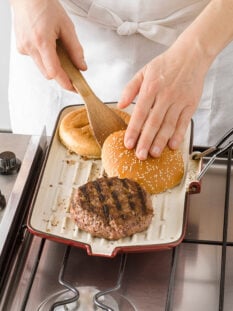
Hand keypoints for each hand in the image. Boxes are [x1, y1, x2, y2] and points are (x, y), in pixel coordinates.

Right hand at [10, 0, 86, 89]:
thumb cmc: (45, 5)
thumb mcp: (67, 27)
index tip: (74, 88)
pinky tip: (48, 45)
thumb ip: (75, 49)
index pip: (54, 72)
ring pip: (42, 68)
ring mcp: (24, 48)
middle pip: (48, 74)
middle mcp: (30, 47)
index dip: (65, 82)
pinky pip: (36, 60)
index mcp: (42, 42)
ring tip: (59, 50)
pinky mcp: (21, 48)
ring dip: (53, 65)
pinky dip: (45, 58)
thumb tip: (82, 66)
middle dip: (61, 75)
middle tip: (73, 71)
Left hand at [118, 37, 208, 159]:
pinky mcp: (191, 104)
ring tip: (154, 154)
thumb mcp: (143, 72)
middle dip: (146, 141)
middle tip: (140, 155)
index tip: (128, 144)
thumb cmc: (165, 64)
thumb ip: (130, 89)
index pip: (140, 113)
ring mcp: (179, 101)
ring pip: (169, 125)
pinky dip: (178, 135)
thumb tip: (120, 105)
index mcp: (151, 88)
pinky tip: (172, 145)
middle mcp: (165, 96)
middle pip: (154, 122)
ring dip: (161, 141)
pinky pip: (184, 122)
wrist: (191, 55)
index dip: (134, 130)